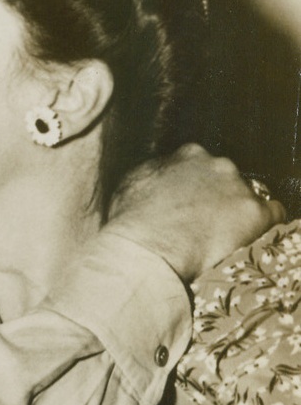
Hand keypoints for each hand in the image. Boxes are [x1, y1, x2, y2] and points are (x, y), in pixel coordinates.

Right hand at [107, 145, 284, 281]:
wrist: (146, 249)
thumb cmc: (130, 222)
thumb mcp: (130, 185)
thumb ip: (152, 174)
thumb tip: (158, 176)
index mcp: (187, 155)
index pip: (200, 165)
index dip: (195, 186)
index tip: (189, 204)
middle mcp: (217, 164)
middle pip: (227, 178)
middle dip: (218, 197)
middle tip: (203, 224)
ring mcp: (239, 188)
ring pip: (248, 196)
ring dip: (237, 213)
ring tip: (222, 238)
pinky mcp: (256, 214)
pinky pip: (273, 214)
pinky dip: (264, 225)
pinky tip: (249, 239)